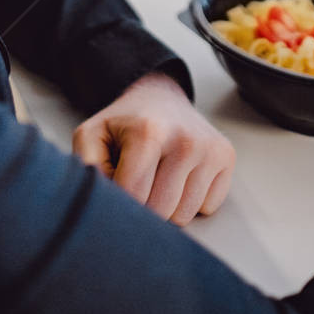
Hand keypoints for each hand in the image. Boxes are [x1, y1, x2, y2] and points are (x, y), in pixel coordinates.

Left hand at [72, 72, 235, 225]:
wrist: (159, 97)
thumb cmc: (124, 123)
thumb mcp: (91, 135)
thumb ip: (86, 168)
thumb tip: (108, 205)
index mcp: (149, 133)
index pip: (134, 198)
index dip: (120, 200)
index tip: (116, 183)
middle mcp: (186, 140)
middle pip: (161, 212)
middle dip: (144, 205)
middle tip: (138, 178)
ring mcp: (210, 149)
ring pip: (184, 215)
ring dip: (168, 205)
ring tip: (159, 176)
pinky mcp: (226, 157)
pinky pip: (207, 208)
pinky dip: (191, 200)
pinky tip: (181, 175)